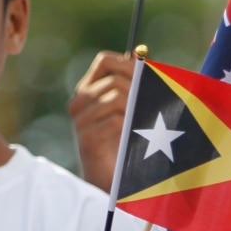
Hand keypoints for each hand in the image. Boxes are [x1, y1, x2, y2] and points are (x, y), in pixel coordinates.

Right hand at [68, 51, 135, 190]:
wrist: (111, 180)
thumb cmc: (123, 141)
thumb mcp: (130, 106)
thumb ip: (133, 80)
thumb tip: (139, 51)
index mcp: (87, 90)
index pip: (105, 61)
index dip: (128, 65)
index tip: (146, 77)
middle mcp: (79, 103)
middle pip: (114, 80)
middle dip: (138, 91)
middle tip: (151, 105)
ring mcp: (80, 121)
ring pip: (115, 99)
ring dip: (136, 110)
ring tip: (143, 124)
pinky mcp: (87, 139)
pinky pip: (115, 121)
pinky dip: (129, 127)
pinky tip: (132, 138)